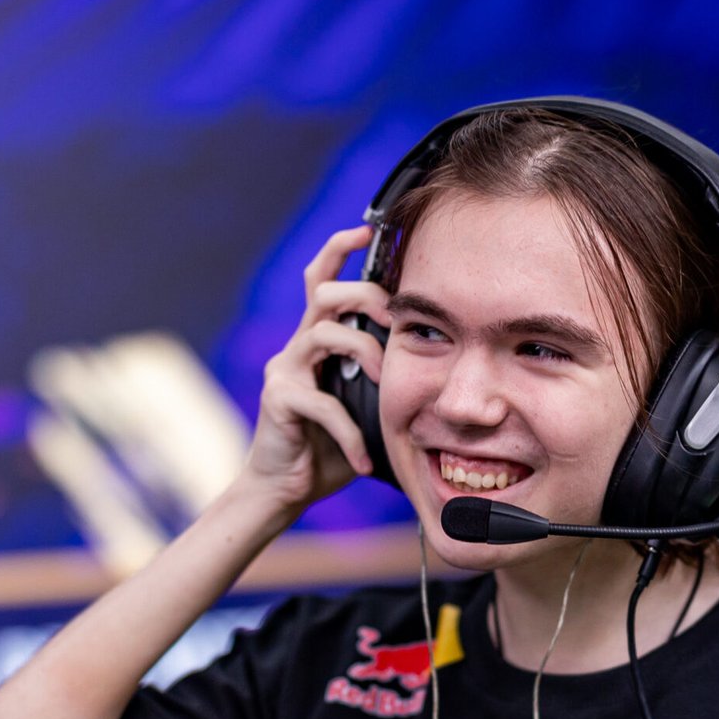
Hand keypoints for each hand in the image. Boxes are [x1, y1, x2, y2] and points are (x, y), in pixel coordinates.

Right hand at [241, 225, 393, 513]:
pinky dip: (351, 434)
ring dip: (365, 352)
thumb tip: (439, 366)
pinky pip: (323, 404)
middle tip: (397, 317)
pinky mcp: (279, 401)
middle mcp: (298, 347)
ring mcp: (285, 371)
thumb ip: (385, 381)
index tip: (368, 230)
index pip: (322, 280)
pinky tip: (365, 461)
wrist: (285, 488)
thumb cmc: (329, 447)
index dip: (340, 250)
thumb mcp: (366, 408)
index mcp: (318, 341)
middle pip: (324, 293)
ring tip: (385, 382)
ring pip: (324, 333)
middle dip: (365, 296)